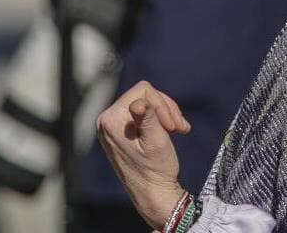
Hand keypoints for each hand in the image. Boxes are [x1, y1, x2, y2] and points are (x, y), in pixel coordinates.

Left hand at [97, 81, 190, 229]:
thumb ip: (147, 118)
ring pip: (147, 102)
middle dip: (165, 109)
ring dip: (166, 114)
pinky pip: (143, 112)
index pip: (143, 90)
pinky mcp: (121, 130)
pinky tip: (172, 131)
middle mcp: (107, 120)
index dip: (162, 105)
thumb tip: (138, 102)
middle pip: (145, 94)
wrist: (154, 195)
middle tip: (179, 127)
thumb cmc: (156, 170)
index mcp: (111, 120)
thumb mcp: (156, 141)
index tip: (173, 126)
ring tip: (179, 130)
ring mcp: (113, 125)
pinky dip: (160, 119)